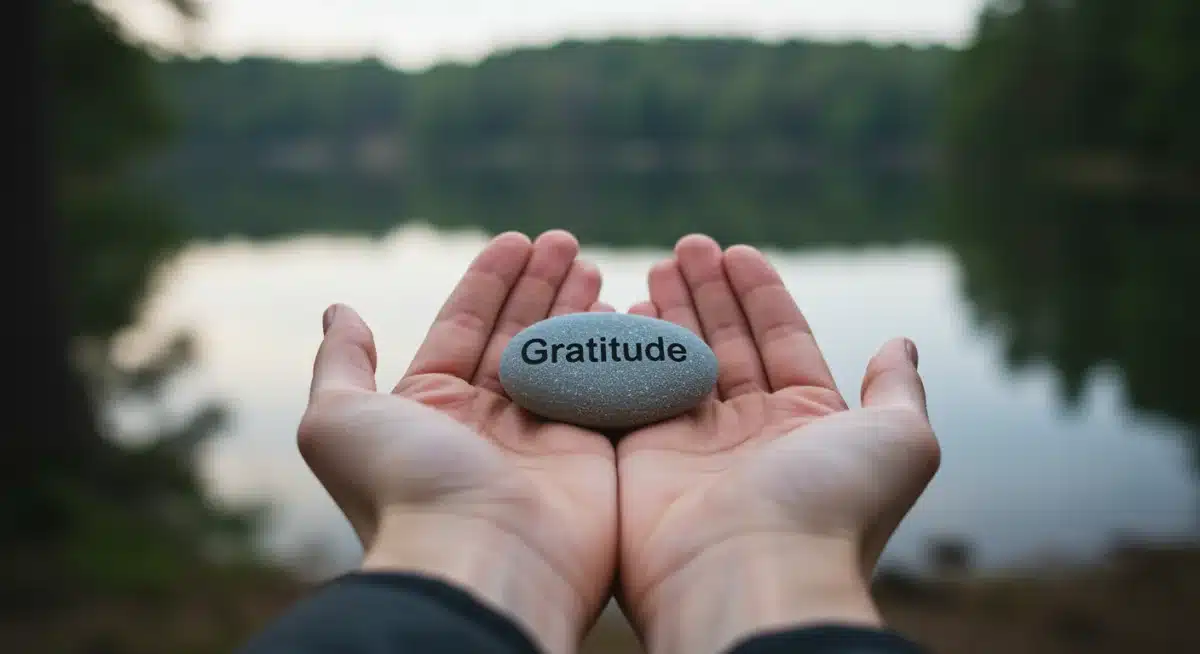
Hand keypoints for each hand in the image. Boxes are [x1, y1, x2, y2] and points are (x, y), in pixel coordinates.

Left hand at [298, 231, 616, 653]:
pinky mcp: (590, 455)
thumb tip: (339, 310)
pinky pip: (603, 390)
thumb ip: (342, 363)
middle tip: (566, 242)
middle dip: (541, 285)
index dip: (489, 282)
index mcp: (432, 409)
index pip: (465, 328)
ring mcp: (542, 439)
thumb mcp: (339, 419)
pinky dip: (614, 350)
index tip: (517, 241)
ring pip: (563, 357)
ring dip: (578, 308)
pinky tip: (624, 309)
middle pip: (519, 334)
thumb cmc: (404, 488)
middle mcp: (487, 422)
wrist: (479, 560)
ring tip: (592, 263)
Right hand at [617, 235, 939, 653]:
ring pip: (680, 361)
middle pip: (727, 343)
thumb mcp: (900, 440)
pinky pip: (637, 391)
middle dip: (709, 292)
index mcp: (809, 423)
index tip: (737, 252)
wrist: (753, 574)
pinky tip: (624, 307)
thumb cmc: (831, 505)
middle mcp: (752, 432)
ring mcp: (695, 444)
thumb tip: (902, 342)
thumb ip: (896, 388)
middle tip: (686, 245)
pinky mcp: (645, 457)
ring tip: (657, 263)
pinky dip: (630, 350)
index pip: (782, 340)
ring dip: (670, 310)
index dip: (761, 294)